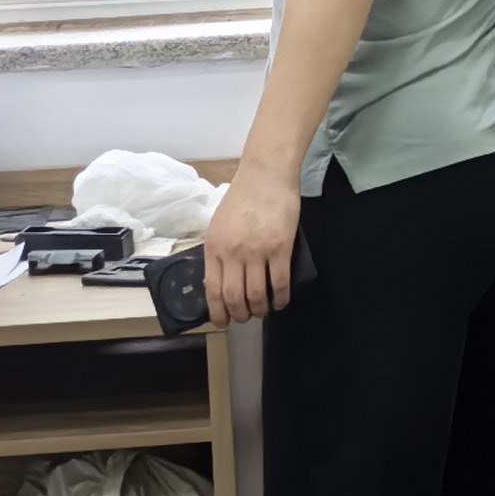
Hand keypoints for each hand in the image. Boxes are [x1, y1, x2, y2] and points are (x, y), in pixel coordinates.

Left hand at [201, 171, 302, 324]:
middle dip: (240, 315)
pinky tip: (282, 301)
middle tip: (246, 317)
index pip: (212, 290)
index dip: (218, 312)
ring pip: (257, 295)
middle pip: (234, 297)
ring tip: (264, 311)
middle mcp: (232, 252)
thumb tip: (220, 280)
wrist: (265, 174)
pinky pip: (280, 283)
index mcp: (214, 247)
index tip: (223, 321)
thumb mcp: (218, 225)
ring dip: (261, 310)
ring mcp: (257, 251)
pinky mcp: (281, 248)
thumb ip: (218, 252)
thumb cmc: (242, 196)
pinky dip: (281, 298)